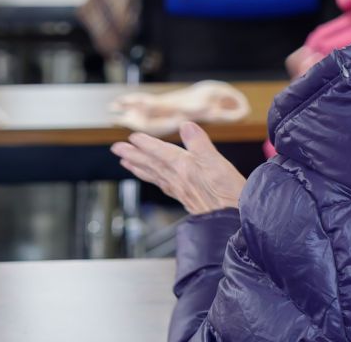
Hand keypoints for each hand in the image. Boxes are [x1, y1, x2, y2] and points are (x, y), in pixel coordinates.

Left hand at [111, 122, 246, 214]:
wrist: (234, 224)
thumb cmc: (230, 195)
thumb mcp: (218, 164)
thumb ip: (200, 144)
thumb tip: (186, 126)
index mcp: (185, 168)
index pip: (161, 152)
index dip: (147, 143)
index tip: (132, 137)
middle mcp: (179, 180)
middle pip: (152, 164)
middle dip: (133, 155)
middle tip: (116, 149)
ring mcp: (181, 191)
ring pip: (154, 176)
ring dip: (139, 167)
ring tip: (125, 161)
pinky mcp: (187, 199)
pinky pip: (162, 185)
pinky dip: (153, 179)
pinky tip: (152, 178)